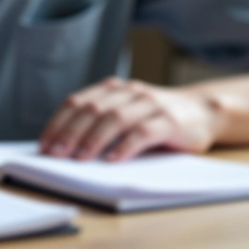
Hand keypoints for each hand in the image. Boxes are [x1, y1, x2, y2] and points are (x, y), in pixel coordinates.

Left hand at [39, 77, 222, 161]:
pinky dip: (125, 147)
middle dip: (71, 133)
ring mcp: (150, 104)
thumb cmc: (156, 119)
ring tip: (80, 158)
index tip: (44, 145)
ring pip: (115, 119)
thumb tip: (64, 148)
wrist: (203, 111)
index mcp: (113, 88)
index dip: (58, 123)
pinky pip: (143, 133)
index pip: (77, 102)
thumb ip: (101, 122)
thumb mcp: (126, 113)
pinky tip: (113, 160)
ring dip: (94, 139)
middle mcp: (130, 92)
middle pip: (93, 110)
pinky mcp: (169, 121)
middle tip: (56, 154)